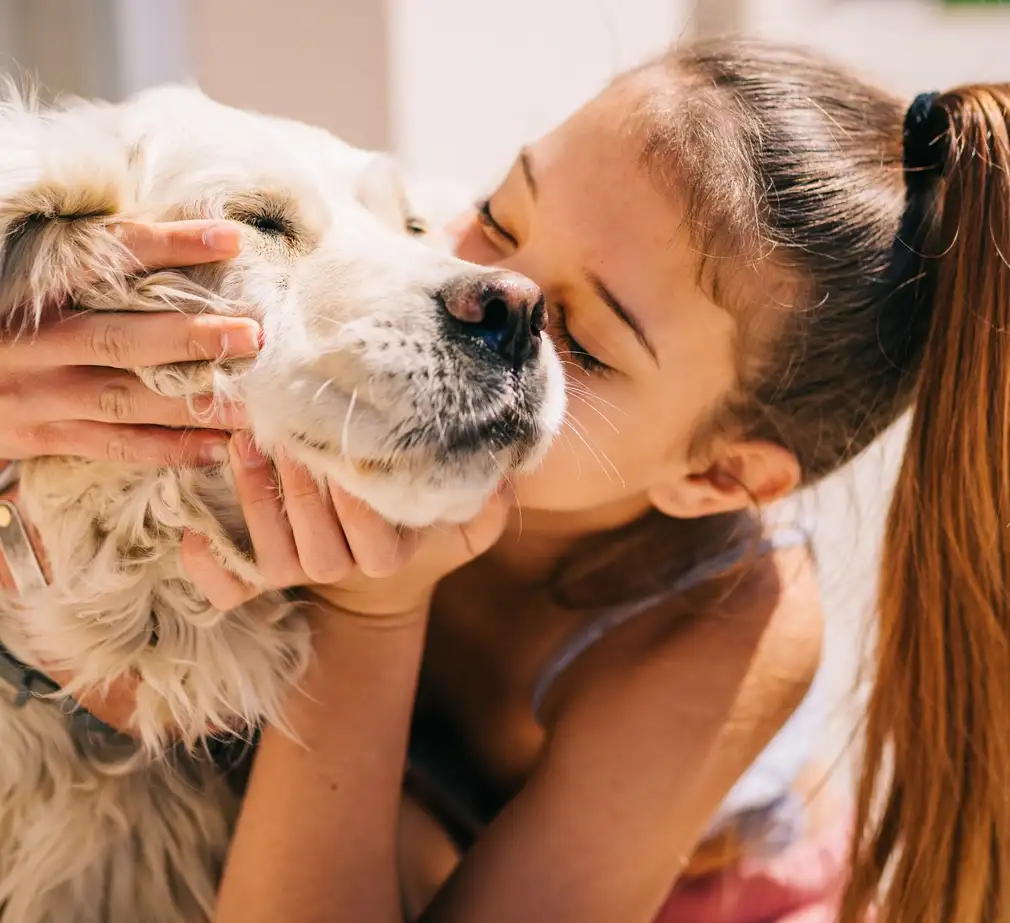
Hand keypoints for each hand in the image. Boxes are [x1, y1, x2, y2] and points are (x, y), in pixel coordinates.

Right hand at [0, 220, 258, 466]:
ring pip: (127, 400)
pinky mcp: (46, 436)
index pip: (107, 256)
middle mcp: (34, 344)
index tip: (231, 238)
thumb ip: (92, 267)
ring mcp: (40, 396)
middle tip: (254, 335)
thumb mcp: (29, 282)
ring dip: (195, 403)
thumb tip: (179, 236)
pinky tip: (220, 446)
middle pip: (122, 339)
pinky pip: (118, 446)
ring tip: (254, 403)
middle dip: (192, 339)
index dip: (170, 245)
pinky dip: (172, 449)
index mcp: (33, 290)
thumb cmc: (4, 318)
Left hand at [181, 432, 507, 616]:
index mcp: (387, 554)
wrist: (377, 576)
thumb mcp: (464, 522)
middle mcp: (342, 568)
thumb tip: (504, 468)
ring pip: (274, 555)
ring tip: (244, 444)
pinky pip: (232, 589)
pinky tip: (192, 536)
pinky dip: (210, 570)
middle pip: (316, 544)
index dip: (354, 501)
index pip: (373, 537)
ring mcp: (300, 575)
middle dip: (297, 489)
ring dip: (255, 502)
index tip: (343, 451)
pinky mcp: (263, 577)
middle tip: (282, 429)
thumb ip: (487, 502)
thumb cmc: (417, 527)